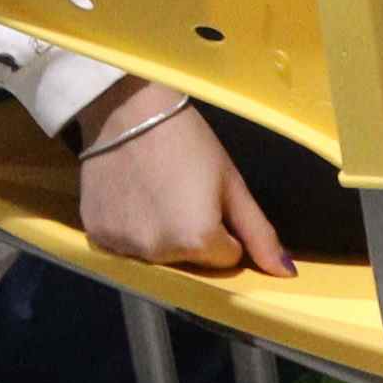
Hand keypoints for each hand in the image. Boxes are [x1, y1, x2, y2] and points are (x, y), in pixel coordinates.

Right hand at [72, 88, 294, 277]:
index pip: (226, 258)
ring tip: (153, 191)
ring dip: (160, 234)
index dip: (223, 228)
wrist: (126, 108)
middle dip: (192, 235)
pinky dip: (129, 227)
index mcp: (198, 241)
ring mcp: (124, 246)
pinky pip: (123, 244)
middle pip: (189, 260)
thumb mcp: (231, 182)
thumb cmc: (188, 140)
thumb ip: (259, 233)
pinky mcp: (96, 234)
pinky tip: (130, 196)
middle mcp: (160, 253)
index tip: (209, 197)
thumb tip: (287, 274)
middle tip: (180, 191)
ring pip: (157, 254)